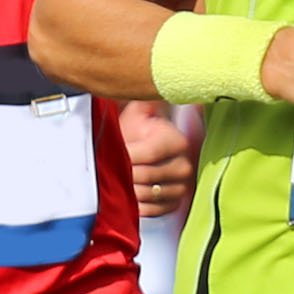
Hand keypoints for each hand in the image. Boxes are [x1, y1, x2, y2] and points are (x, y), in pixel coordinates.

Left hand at [119, 99, 195, 218]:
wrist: (148, 151)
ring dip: (126, 188)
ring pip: (146, 194)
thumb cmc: (140, 132)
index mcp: (178, 142)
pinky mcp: (173, 205)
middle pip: (145, 176)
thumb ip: (142, 99)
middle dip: (123, 171)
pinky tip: (126, 193)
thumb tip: (141, 82)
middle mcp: (184, 166)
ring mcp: (181, 188)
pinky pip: (150, 210)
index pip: (149, 153)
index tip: (114, 150)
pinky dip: (135, 204)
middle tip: (108, 164)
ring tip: (116, 177)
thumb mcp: (140, 112)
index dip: (127, 153)